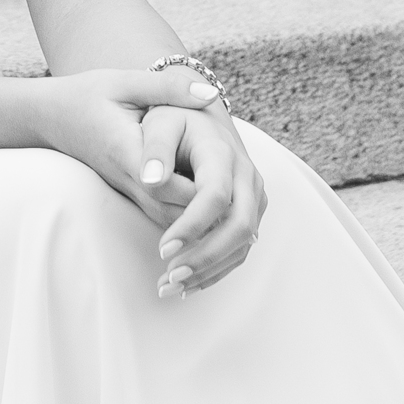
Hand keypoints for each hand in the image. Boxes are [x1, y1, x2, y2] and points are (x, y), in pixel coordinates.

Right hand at [39, 67, 250, 237]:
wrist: (52, 117)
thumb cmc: (88, 95)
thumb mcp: (124, 82)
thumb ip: (167, 88)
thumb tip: (211, 93)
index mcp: (129, 151)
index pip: (170, 186)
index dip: (201, 194)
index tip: (232, 192)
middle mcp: (130, 180)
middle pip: (176, 215)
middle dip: (212, 223)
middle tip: (251, 222)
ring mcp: (130, 192)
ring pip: (172, 224)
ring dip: (204, 231)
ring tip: (243, 228)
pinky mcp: (134, 195)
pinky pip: (166, 220)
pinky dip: (193, 226)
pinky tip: (221, 222)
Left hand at [140, 102, 266, 298]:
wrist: (201, 116)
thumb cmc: (174, 119)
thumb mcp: (159, 122)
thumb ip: (154, 148)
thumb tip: (149, 180)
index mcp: (224, 153)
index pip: (216, 196)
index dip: (191, 226)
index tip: (162, 249)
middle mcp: (247, 176)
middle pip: (240, 225)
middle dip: (206, 256)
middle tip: (169, 277)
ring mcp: (254, 197)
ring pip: (243, 243)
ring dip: (210, 270)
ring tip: (170, 287)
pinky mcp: (250, 212)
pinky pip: (241, 248)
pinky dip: (216, 270)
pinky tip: (187, 285)